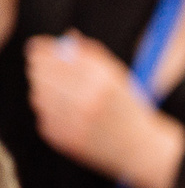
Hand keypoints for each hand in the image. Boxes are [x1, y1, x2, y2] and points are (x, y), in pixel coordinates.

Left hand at [27, 31, 184, 187]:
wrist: (143, 151)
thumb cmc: (132, 111)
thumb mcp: (121, 78)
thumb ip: (93, 56)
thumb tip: (68, 36)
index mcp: (103, 80)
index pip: (57, 55)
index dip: (44, 49)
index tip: (38, 47)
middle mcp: (86, 99)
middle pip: (42, 72)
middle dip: (42, 67)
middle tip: (44, 67)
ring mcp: (72, 121)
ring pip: (39, 94)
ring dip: (46, 91)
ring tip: (67, 97)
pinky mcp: (62, 138)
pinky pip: (43, 116)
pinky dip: (52, 113)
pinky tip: (71, 117)